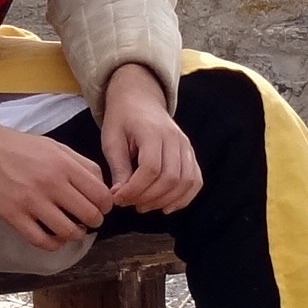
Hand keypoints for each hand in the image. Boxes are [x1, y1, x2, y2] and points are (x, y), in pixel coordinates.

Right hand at [0, 114, 113, 250]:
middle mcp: (51, 183)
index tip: (101, 207)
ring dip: (76, 234)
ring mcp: (31, 201)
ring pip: (68, 231)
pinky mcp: (13, 215)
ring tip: (73, 230)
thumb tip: (101, 187)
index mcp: (64, 164)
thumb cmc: (18, 146)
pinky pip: (41, 240)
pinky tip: (54, 238)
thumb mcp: (55, 146)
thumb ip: (80, 164)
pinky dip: (53, 244)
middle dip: (94, 221)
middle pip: (89, 214)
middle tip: (88, 220)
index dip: (106, 205)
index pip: (100, 193)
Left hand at [99, 63, 200, 213]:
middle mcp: (175, 139)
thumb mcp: (112, 139)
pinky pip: (195, 181)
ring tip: (143, 206)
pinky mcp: (190, 154)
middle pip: (170, 178)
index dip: (135, 189)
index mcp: (152, 132)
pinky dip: (184, 198)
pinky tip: (166, 207)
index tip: (118, 198)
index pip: (151, 168)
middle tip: (128, 203)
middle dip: (148, 197)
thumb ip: (118, 167)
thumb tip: (119, 196)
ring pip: (186, 182)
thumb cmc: (123, 119)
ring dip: (165, 200)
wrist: (140, 100)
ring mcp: (186, 146)